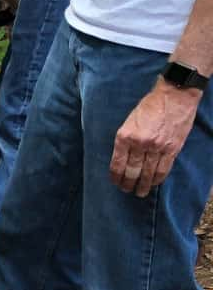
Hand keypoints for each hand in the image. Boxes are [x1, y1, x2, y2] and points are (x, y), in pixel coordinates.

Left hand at [110, 80, 200, 196]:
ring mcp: (157, 147)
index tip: (115, 183)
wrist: (174, 96)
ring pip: (149, 173)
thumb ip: (125, 139)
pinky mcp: (172, 149)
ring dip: (144, 185)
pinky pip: (164, 169)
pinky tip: (154, 183)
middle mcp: (140, 144)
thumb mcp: (129, 121)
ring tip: (140, 192)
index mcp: (125, 136)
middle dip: (128, 184)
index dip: (116, 177)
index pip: (117, 164)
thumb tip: (122, 157)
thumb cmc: (149, 106)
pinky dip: (158, 179)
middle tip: (127, 190)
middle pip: (132, 171)